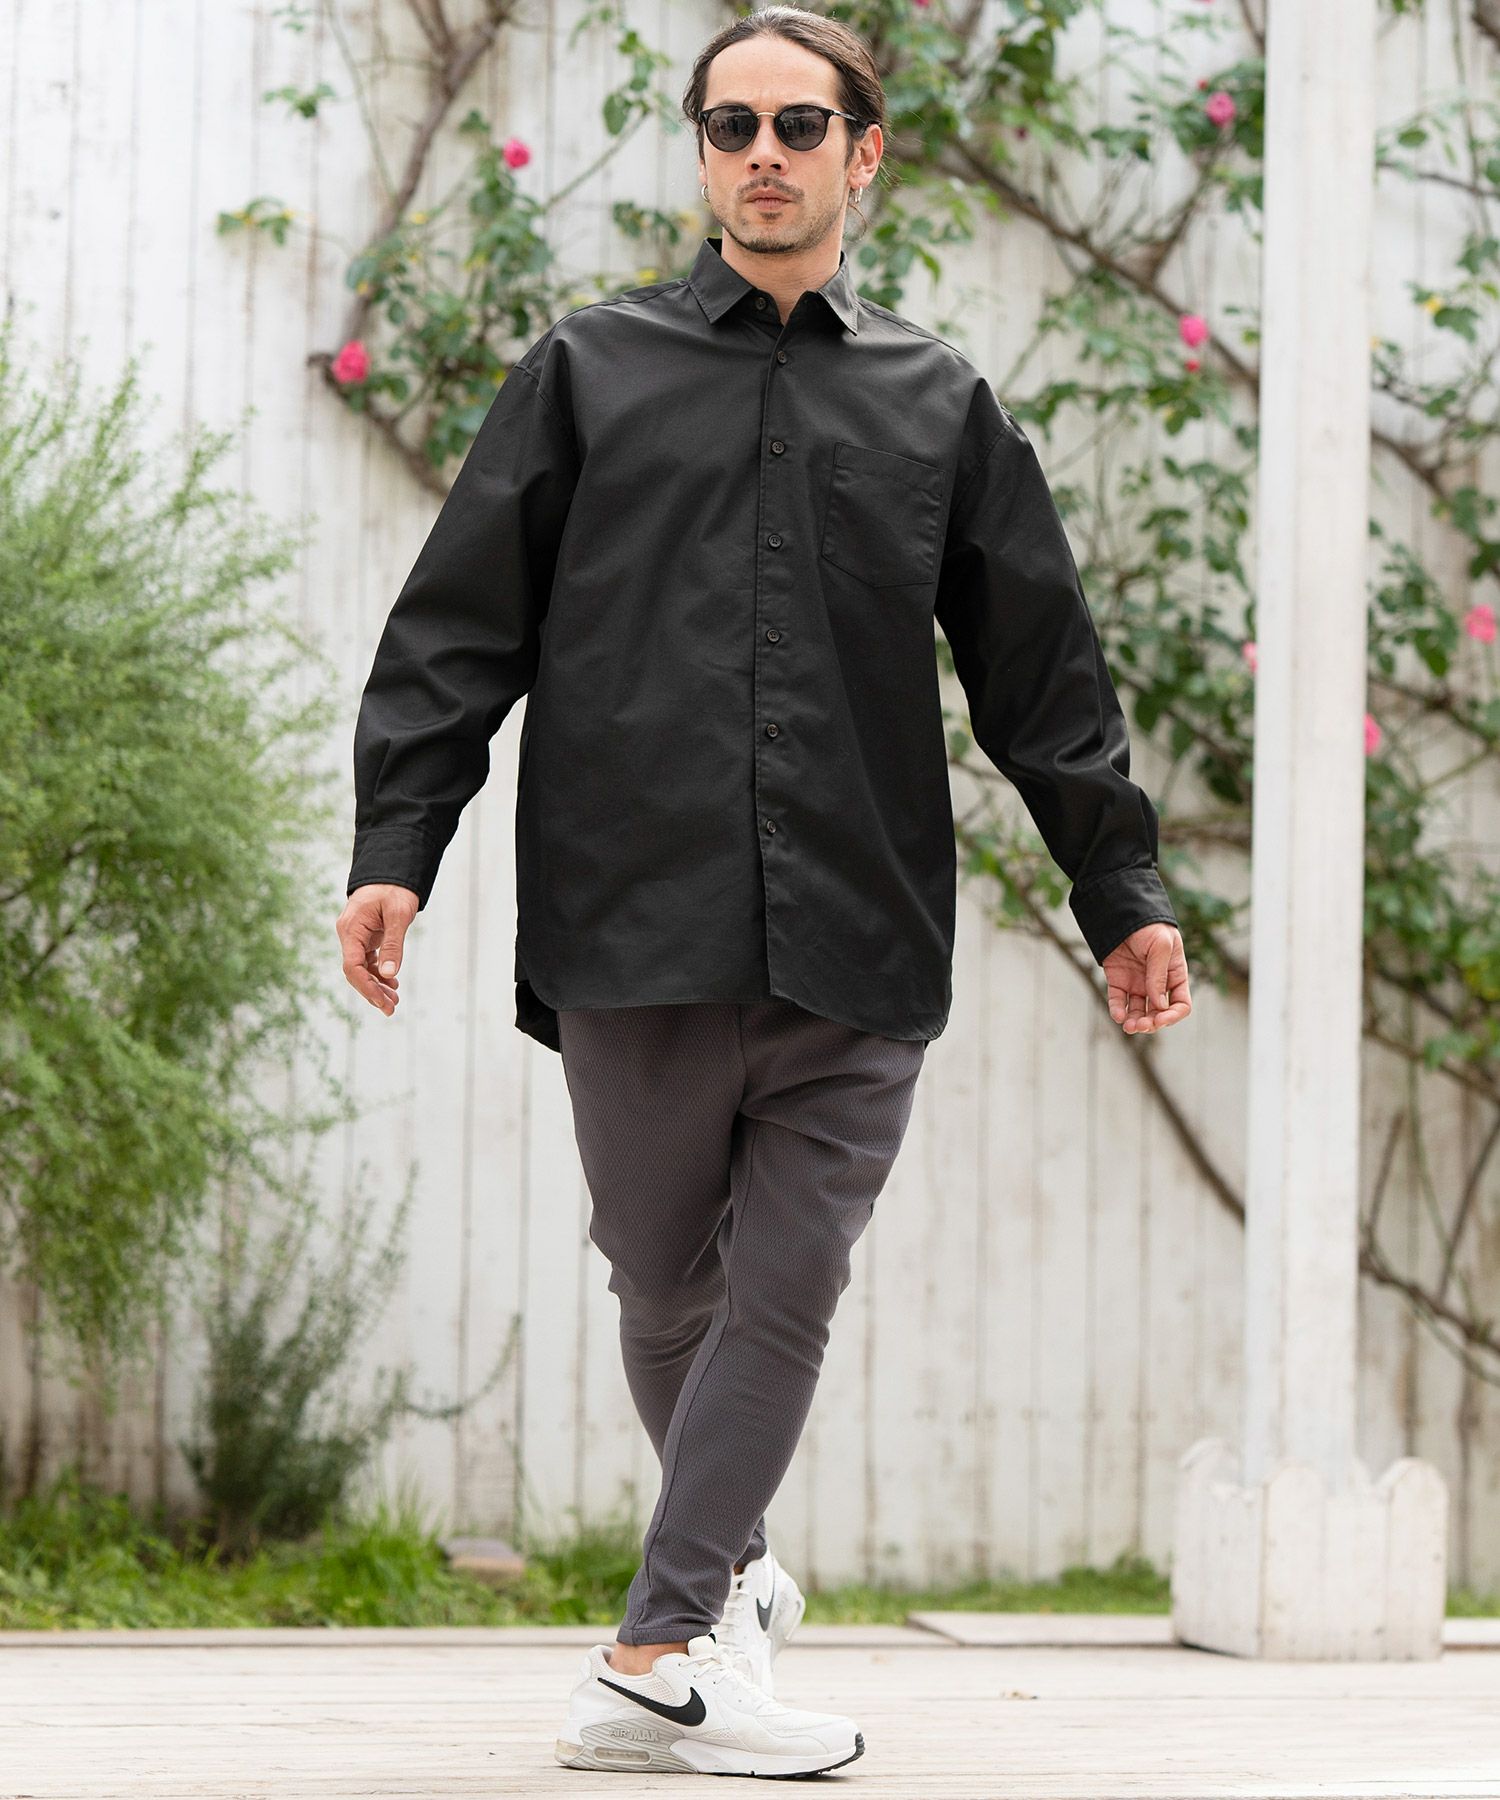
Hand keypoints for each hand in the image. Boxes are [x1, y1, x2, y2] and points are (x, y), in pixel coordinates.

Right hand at [337, 883, 419, 1014]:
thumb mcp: (398, 915)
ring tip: (394, 1000)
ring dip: (376, 985)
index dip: (366, 987)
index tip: (382, 1001)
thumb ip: (392, 944)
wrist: (391, 870)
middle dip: (372, 991)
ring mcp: (355, 936)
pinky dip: (378, 973)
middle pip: (355, 971)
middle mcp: (349, 934)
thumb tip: (388, 974)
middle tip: (391, 1009)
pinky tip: (391, 983)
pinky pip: (367, 960)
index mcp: (351, 928)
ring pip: (361, 968)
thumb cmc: (394, 889)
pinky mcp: (364, 936)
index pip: (352, 966)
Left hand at [1102, 922, 1190, 1035]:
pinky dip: (1117, 1011)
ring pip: (1138, 1011)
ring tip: (1129, 1026)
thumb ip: (1159, 975)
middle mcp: (1157, 983)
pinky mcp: (1118, 980)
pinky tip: (1118, 1016)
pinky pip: (1118, 1001)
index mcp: (1175, 975)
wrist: (1122, 913)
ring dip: (1135, 1022)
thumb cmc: (1149, 926)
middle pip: (1158, 1012)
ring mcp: (1137, 983)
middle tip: (1141, 1025)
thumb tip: (1158, 1005)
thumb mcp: (1161, 946)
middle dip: (1151, 1023)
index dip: (1173, 1015)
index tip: (1161, 1019)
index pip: (1180, 1004)